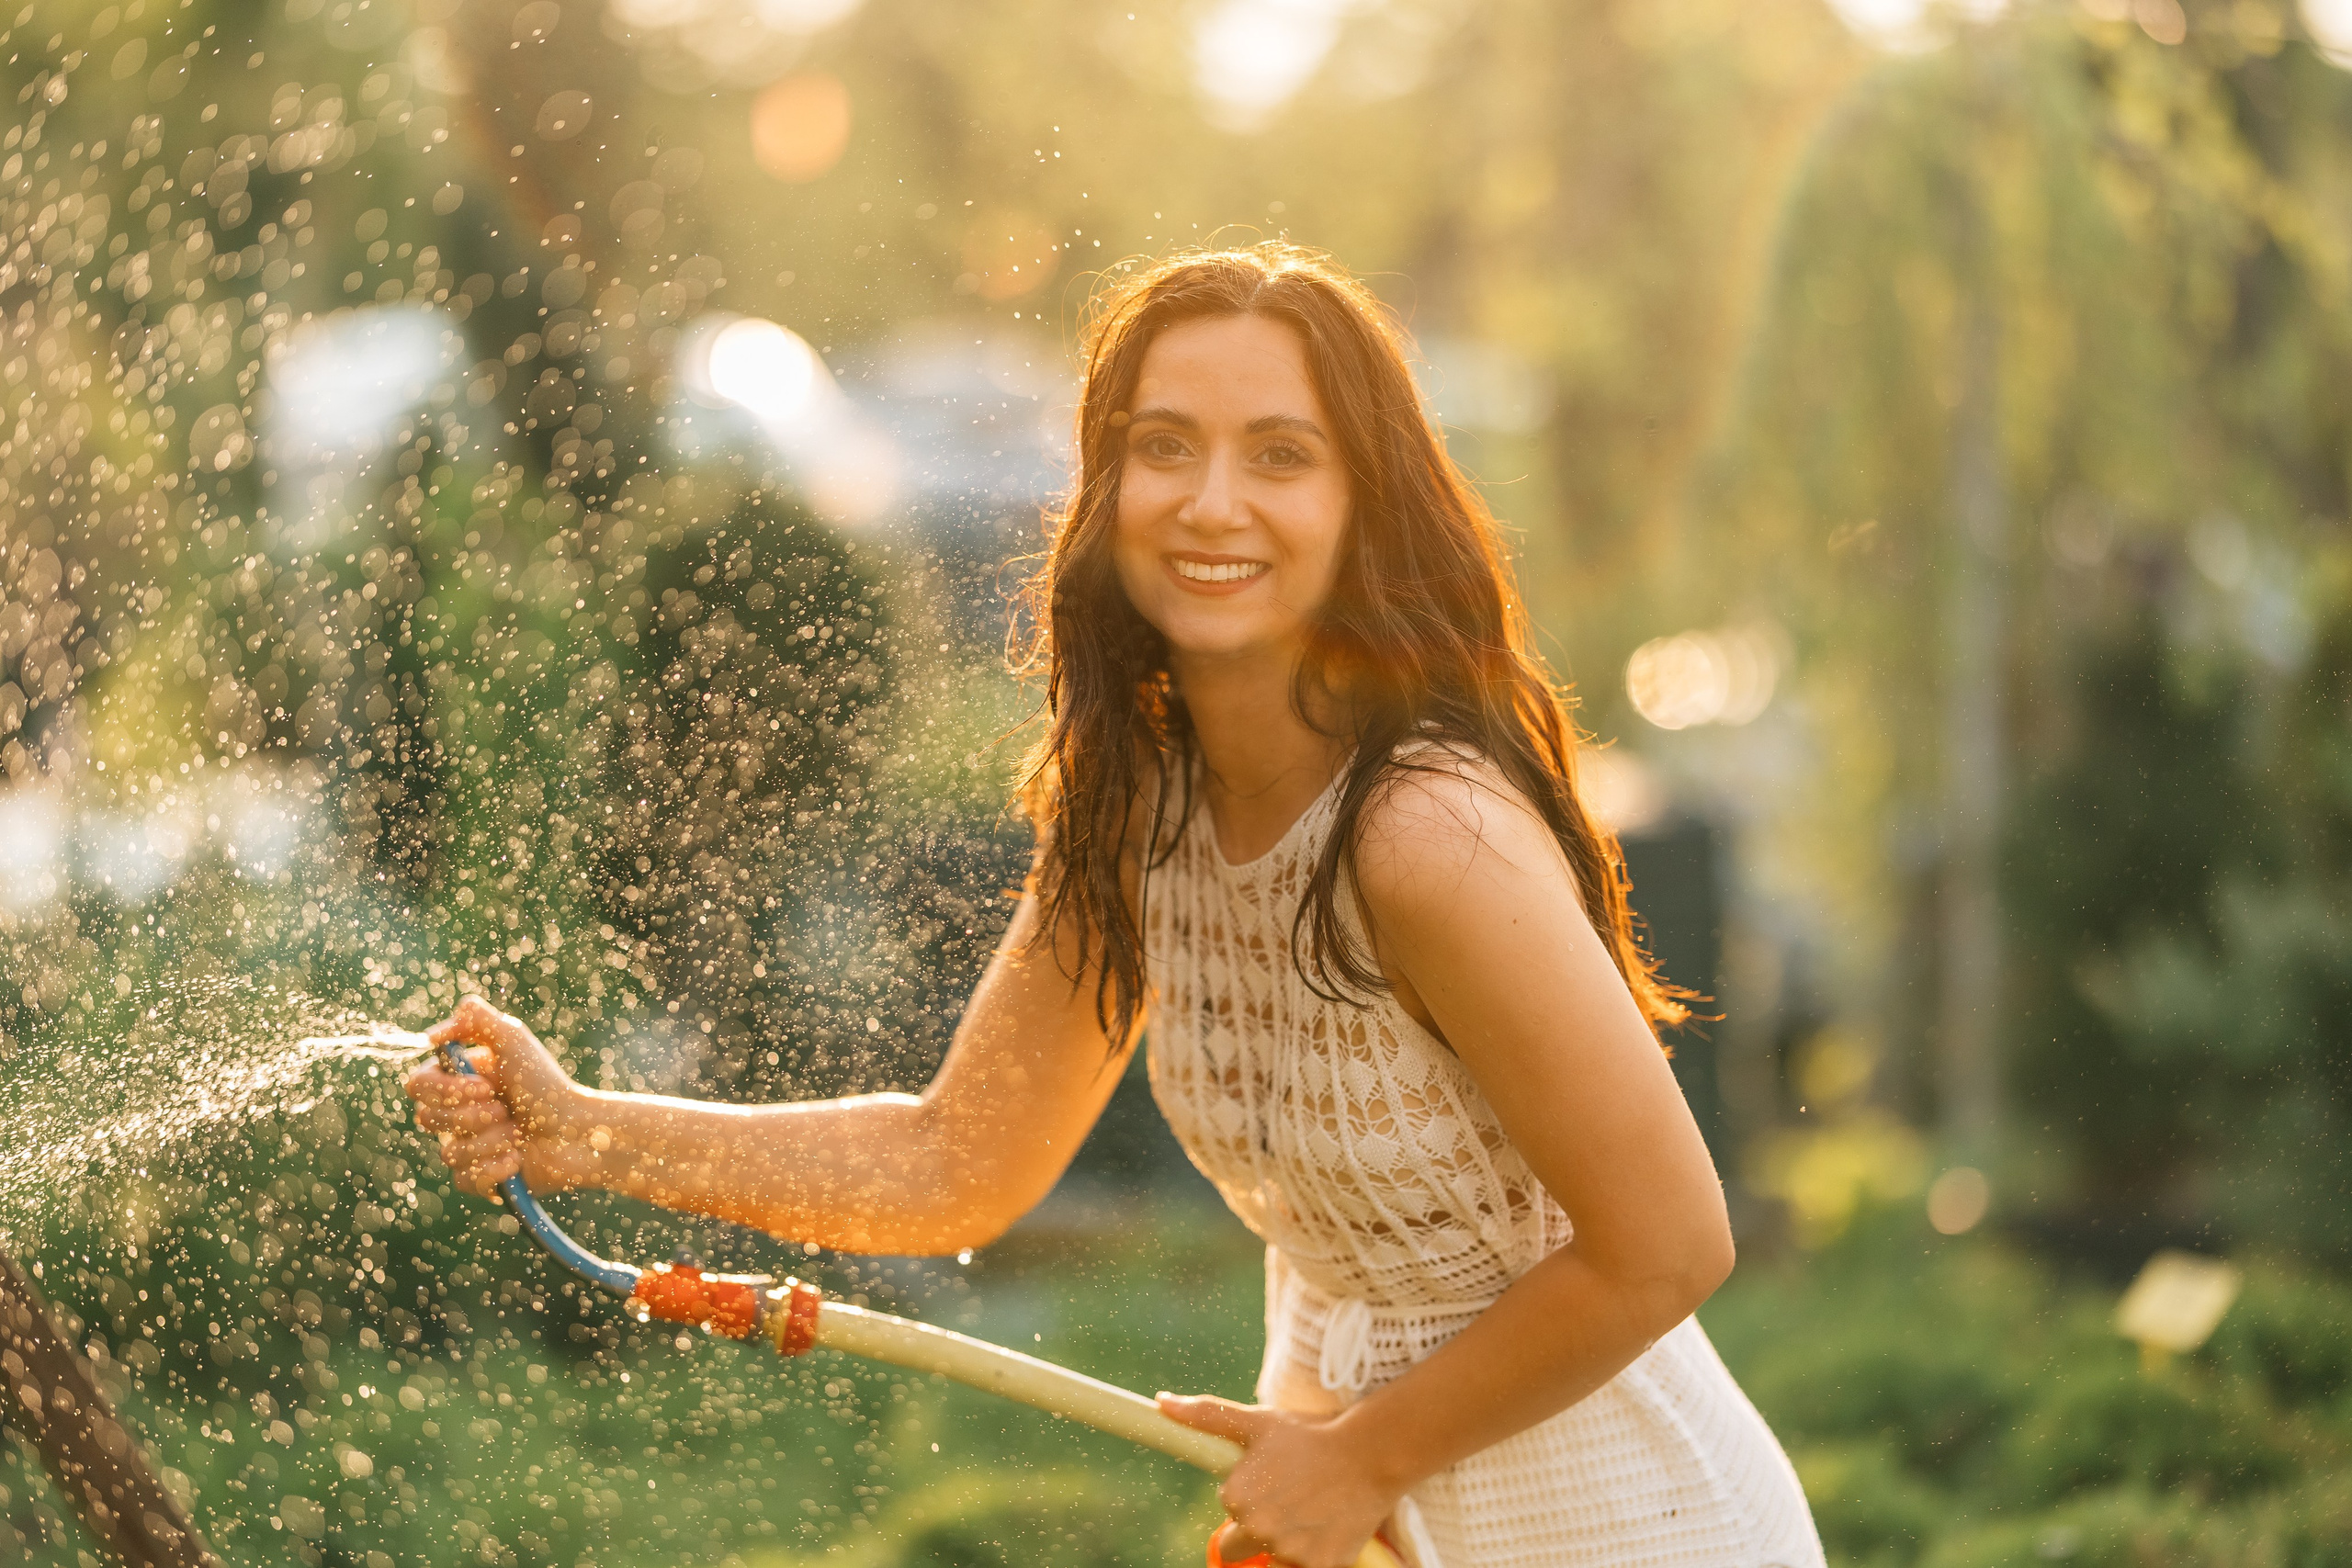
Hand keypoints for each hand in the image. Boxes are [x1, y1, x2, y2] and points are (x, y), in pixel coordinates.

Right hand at [404, 997, 599, 1199]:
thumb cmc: (547, 1086)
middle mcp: (456, 1114)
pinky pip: (464, 1180)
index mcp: (457, 1081)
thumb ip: (475, 1019)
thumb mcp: (514, 1040)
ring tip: (519, 1133)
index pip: (418, 1085)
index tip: (486, 1085)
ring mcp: (465, 1146)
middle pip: (428, 1119)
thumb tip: (430, 1036)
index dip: (445, 1089)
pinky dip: (494, 1168)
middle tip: (506, 1109)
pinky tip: (517, 1159)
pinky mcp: (478, 1177)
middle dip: (473, 1115)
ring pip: (448, 1152)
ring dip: (491, 1140)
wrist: (578, 1133)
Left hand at [1158, 1394, 1402, 1567]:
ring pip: (1273, 1560)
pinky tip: (1326, 1528)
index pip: (1230, 1512)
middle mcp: (1258, 1530)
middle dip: (1260, 1529)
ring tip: (1312, 1511)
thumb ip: (1205, 1416)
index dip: (1252, 1496)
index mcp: (1236, 1499)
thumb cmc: (1310, 1435)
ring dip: (1287, 1543)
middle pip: (1240, 1548)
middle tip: (1291, 1502)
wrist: (1370, 1453)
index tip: (1275, 1480)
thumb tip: (1161, 1403)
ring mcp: (1289, 1553)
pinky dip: (1313, 1555)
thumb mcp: (1256, 1422)